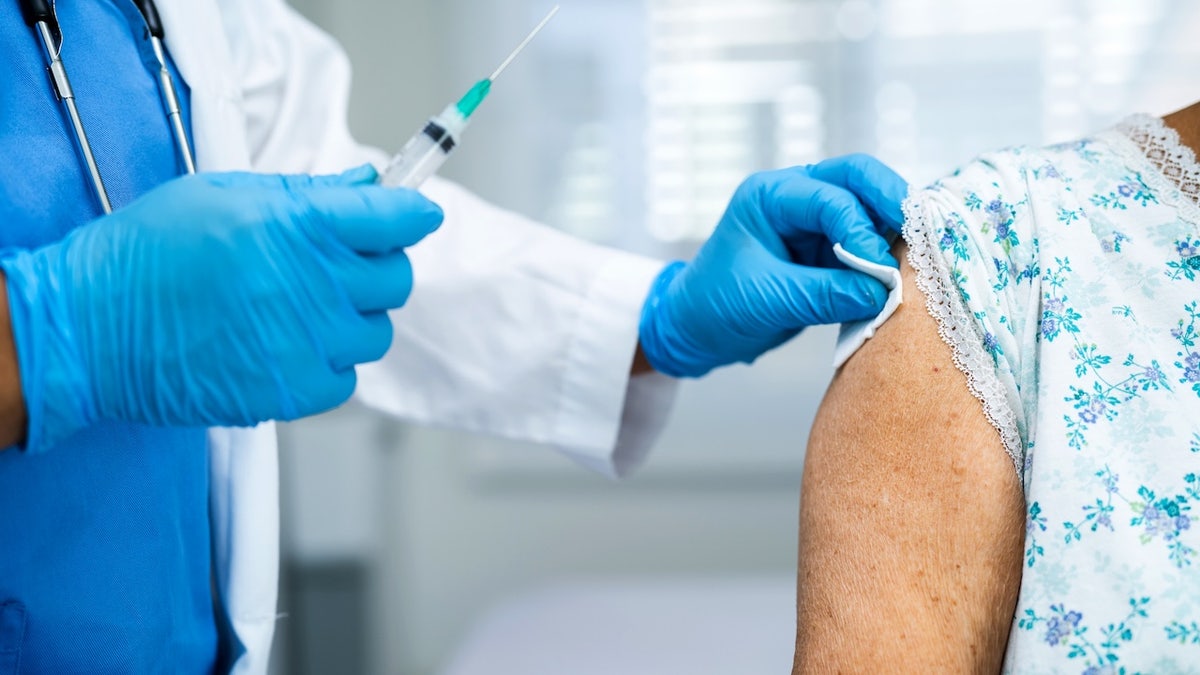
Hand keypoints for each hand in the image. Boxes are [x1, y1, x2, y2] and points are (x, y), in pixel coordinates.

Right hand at [1, 166, 442, 451]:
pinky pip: (347, 378)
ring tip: (301, 310)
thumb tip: (368, 184)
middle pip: (397, 277)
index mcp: (302, 225)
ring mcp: (310, 343)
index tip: (414, 215)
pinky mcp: (296, 391)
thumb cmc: (152, 251)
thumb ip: (307, 192)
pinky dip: (328, 364)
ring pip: (375, 331)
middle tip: (339, 264)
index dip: (412, 214)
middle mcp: (317, 284)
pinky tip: (287, 346)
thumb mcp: (226, 194)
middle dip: (377, 266)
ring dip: (352, 319)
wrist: (94, 326)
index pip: (399, 218)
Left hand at [638, 154, 908, 377]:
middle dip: (894, 201)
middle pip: (859, 177)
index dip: (861, 232)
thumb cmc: (715, 305)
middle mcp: (796, 197)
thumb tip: (884, 292)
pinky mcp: (828, 249)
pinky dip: (888, 254)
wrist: (697, 330)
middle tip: (925, 232)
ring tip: (921, 257)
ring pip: (870, 207)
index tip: (880, 272)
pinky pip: (869, 241)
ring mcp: (814, 221)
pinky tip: (906, 273)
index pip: (830, 197)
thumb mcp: (767, 300)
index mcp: (770, 196)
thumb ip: (825, 293)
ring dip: (895, 230)